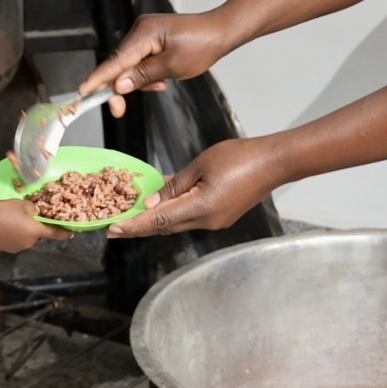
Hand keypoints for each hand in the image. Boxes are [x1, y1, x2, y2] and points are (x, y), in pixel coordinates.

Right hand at [0, 199, 62, 252]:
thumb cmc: (3, 213)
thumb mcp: (20, 204)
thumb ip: (33, 208)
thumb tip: (37, 212)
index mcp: (37, 231)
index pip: (56, 233)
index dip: (65, 233)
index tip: (73, 233)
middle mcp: (30, 242)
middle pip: (38, 234)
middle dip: (35, 226)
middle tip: (27, 215)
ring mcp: (18, 248)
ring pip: (26, 237)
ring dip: (24, 229)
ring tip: (12, 218)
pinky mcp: (8, 249)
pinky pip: (16, 240)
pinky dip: (15, 233)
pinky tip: (5, 226)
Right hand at [81, 11, 233, 118]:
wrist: (220, 32)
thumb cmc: (201, 46)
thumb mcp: (172, 66)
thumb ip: (142, 76)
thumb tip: (117, 85)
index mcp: (145, 33)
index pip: (116, 59)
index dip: (99, 77)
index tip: (83, 91)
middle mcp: (140, 29)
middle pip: (119, 63)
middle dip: (121, 86)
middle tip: (119, 110)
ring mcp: (145, 33)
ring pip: (129, 64)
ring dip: (138, 80)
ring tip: (161, 84)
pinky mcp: (150, 38)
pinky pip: (139, 60)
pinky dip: (145, 73)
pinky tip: (160, 80)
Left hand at [108, 138, 276, 237]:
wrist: (273, 163)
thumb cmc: (240, 157)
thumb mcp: (200, 165)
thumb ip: (174, 185)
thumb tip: (152, 202)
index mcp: (200, 209)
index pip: (157, 221)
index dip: (133, 226)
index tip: (113, 229)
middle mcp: (206, 221)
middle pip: (165, 226)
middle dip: (139, 225)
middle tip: (116, 223)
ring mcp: (215, 221)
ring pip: (177, 222)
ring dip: (156, 218)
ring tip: (135, 211)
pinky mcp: (221, 216)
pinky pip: (190, 216)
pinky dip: (174, 211)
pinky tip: (163, 200)